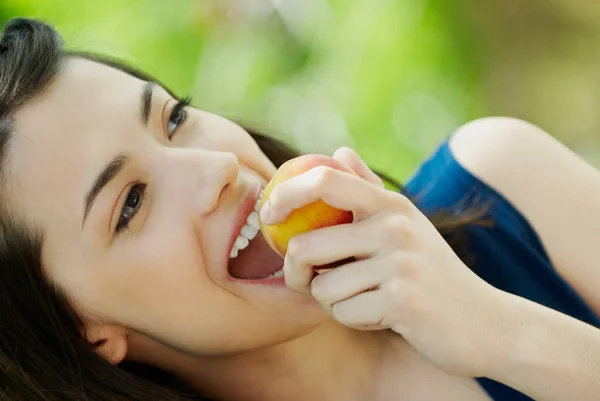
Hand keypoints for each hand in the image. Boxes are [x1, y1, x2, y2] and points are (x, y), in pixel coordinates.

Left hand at [260, 147, 509, 376]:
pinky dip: (353, 320)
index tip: (270, 215)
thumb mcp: (406, 222)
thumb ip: (368, 187)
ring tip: (363, 298)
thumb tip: (339, 150)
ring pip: (322, 288)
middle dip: (295, 271)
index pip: (325, 180)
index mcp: (391, 204)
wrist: (484, 321)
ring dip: (332, 301)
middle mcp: (395, 227)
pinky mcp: (403, 302)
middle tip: (306, 280)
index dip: (285, 194)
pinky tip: (380, 316)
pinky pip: (345, 313)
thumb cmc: (433, 270)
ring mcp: (400, 264)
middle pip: (305, 246)